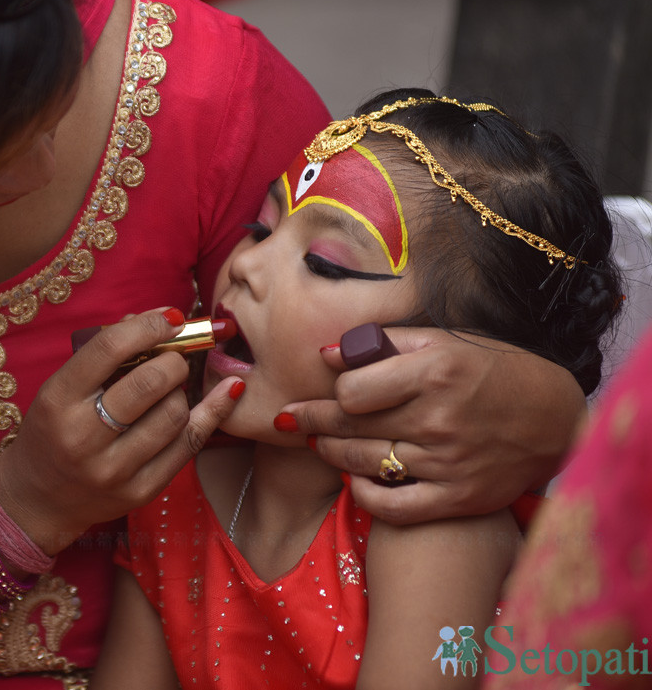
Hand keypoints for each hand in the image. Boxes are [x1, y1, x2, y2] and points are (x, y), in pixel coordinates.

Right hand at [0, 308, 243, 553]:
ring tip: (169, 389)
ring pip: (174, 414)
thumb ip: (104, 356)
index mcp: (58, 400)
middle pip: (149, 383)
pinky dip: (211, 413)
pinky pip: (189, 445)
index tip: (170, 318)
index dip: (147, 327)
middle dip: (173, 360)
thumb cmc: (54, 430)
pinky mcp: (140, 492)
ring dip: (180, 391)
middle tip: (173, 358)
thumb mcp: (62, 388)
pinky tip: (228, 392)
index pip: (109, 349)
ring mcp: (113, 469)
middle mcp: (83, 437)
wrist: (38, 499)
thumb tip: (159, 321)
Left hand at [282, 327, 585, 524]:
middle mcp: (439, 419)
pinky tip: (354, 481)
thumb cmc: (495, 371)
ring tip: (318, 443)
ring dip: (332, 453)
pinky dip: (365, 496)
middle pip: (350, 427)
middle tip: (290, 419)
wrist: (558, 419)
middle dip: (311, 422)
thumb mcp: (446, 342)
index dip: (333, 392)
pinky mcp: (458, 499)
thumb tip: (327, 354)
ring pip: (364, 463)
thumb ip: (384, 345)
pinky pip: (393, 507)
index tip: (325, 390)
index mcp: (435, 373)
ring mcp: (447, 463)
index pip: (352, 391)